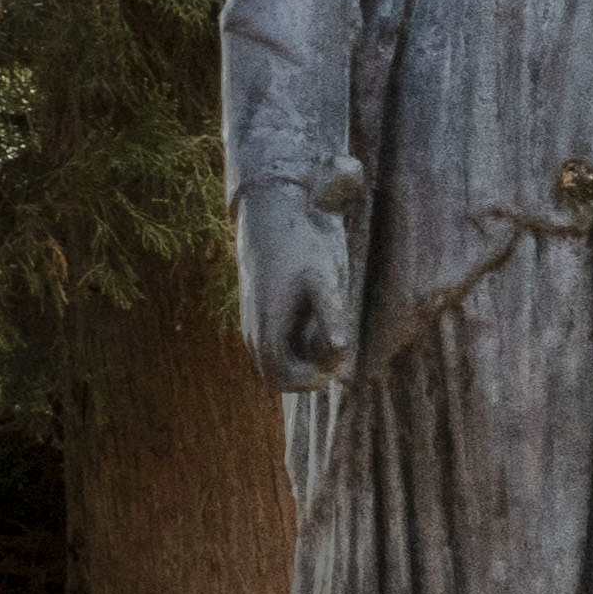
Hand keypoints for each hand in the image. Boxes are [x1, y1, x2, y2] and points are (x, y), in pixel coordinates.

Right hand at [238, 180, 350, 392]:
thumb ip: (332, 316)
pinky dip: (295, 344)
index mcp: (267, 329)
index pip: (283, 380)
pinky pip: (274, 345)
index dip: (313, 379)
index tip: (339, 361)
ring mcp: (251, 323)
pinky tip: (312, 317)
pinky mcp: (257, 313)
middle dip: (309, 372)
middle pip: (277, 377)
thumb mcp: (325, 279)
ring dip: (301, 358)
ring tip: (323, 329)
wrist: (273, 213)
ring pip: (274, 362)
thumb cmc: (302, 245)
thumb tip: (341, 351)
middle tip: (336, 348)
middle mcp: (253, 332)